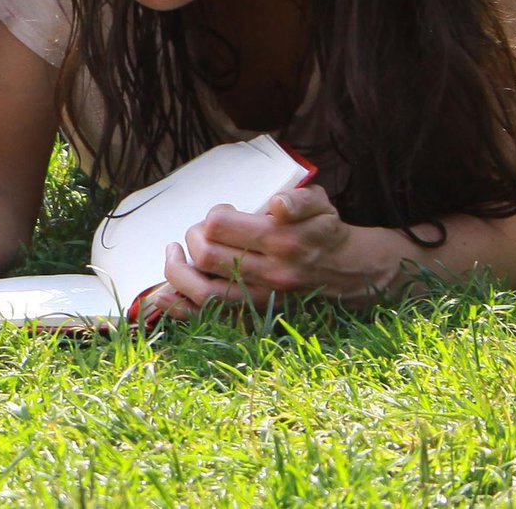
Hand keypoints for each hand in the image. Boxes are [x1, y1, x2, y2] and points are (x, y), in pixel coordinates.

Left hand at [143, 186, 388, 318]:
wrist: (351, 273)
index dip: (212, 215)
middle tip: (197, 232)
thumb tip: (277, 204)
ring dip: (176, 272)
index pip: (220, 226)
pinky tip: (164, 295)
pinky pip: (210, 317)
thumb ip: (299, 199)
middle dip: (192, 238)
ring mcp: (260, 298)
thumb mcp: (321, 204)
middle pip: (206, 256)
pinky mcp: (255, 315)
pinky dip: (180, 308)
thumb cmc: (326, 232)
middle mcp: (269, 273)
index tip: (222, 213)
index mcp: (281, 240)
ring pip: (203, 293)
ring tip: (173, 254)